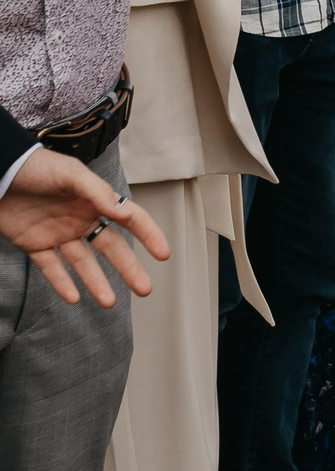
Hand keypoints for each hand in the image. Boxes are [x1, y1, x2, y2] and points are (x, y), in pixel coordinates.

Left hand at [0, 147, 170, 305]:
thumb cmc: (36, 167)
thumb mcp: (70, 174)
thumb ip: (97, 193)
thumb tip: (123, 213)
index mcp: (95, 201)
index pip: (130, 220)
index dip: (149, 235)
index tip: (163, 254)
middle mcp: (81, 220)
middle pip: (111, 248)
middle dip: (129, 269)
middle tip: (145, 289)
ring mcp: (59, 234)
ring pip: (83, 263)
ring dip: (96, 282)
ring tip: (109, 302)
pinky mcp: (34, 244)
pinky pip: (51, 268)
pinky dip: (61, 283)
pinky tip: (72, 298)